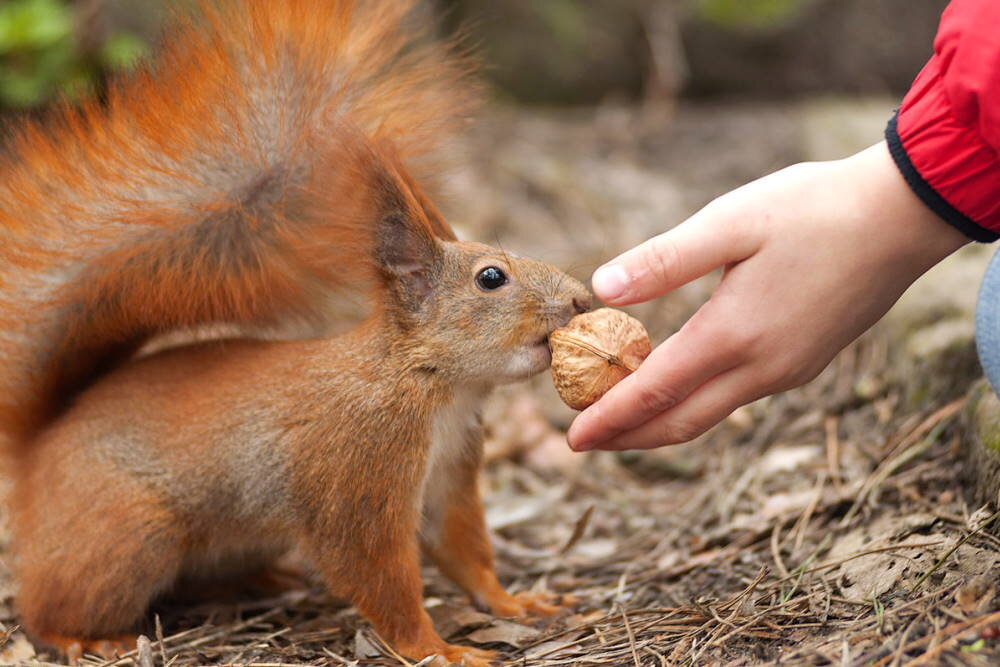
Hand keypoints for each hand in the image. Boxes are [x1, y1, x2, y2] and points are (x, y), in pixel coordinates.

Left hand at [567, 142, 968, 450]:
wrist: (903, 215)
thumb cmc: (814, 210)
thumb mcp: (731, 223)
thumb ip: (663, 260)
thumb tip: (601, 289)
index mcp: (734, 335)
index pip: (654, 392)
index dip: (609, 418)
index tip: (571, 438)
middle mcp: (762, 367)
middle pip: (680, 422)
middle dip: (628, 437)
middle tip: (584, 442)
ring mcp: (788, 370)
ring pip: (710, 414)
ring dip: (660, 422)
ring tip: (621, 420)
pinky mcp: (805, 361)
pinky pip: (737, 398)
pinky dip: (695, 404)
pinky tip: (679, 387)